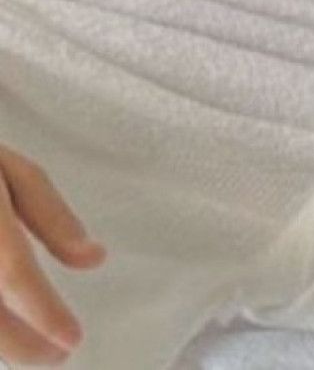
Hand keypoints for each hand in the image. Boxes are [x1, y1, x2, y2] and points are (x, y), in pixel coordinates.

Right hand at [0, 145, 104, 365]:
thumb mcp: (10, 172)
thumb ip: (50, 216)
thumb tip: (95, 260)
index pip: (13, 272)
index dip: (43, 312)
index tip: (72, 340)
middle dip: (20, 346)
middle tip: (58, 355)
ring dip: (0, 346)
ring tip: (30, 350)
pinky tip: (4, 332)